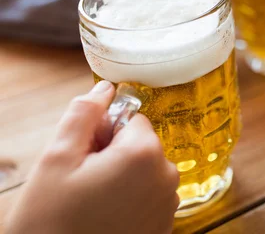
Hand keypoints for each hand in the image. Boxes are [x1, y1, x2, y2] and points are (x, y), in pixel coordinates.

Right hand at [5, 81, 179, 233]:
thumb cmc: (52, 220)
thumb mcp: (57, 158)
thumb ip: (84, 114)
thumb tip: (106, 89)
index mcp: (145, 154)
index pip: (132, 119)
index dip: (104, 131)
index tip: (85, 153)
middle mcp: (167, 177)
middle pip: (140, 144)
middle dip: (114, 153)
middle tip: (83, 179)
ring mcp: (169, 204)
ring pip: (144, 170)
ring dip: (121, 176)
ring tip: (92, 201)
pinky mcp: (164, 226)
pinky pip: (148, 195)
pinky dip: (130, 199)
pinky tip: (104, 216)